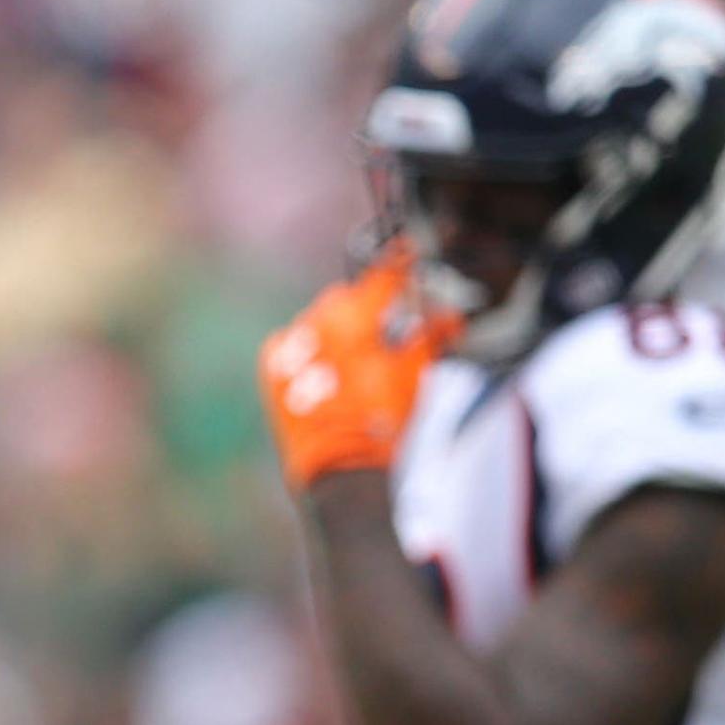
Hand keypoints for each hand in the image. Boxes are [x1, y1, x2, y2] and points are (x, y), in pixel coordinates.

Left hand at [258, 248, 457, 491]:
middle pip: (346, 296)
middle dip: (367, 304)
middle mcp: (314, 329)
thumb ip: (433, 337)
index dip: (400, 263)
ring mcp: (289, 347)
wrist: (339, 471)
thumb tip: (451, 315)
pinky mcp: (272, 366)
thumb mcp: (417, 379)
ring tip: (358, 350)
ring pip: (319, 316)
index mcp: (352, 325)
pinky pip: (293, 338)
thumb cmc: (382, 428)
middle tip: (388, 321)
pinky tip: (328, 364)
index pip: (381, 277)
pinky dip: (311, 344)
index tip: (411, 253)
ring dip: (339, 324)